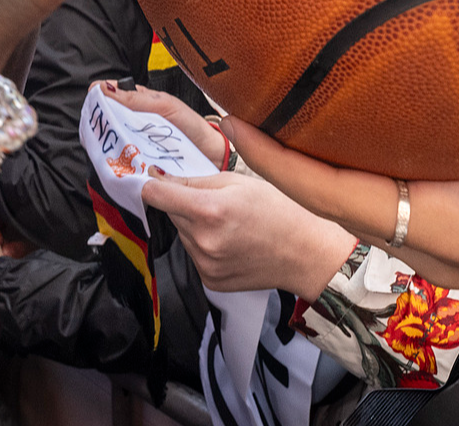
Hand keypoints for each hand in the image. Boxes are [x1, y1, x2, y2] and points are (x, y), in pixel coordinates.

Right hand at [97, 82, 228, 166]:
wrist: (213, 157)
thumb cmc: (192, 127)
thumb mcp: (166, 106)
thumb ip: (138, 98)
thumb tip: (108, 89)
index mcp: (140, 106)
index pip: (113, 97)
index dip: (100, 96)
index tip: (93, 94)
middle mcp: (135, 127)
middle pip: (108, 123)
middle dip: (99, 123)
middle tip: (94, 122)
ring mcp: (136, 148)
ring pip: (111, 145)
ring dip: (105, 144)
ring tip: (102, 141)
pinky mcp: (139, 168)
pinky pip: (122, 165)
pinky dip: (116, 164)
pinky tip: (115, 161)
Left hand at [142, 169, 356, 300]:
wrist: (304, 253)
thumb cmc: (277, 211)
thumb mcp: (238, 181)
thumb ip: (194, 180)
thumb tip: (158, 178)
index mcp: (209, 210)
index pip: (155, 195)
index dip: (154, 184)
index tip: (156, 180)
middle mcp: (203, 241)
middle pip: (171, 214)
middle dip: (184, 204)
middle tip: (215, 202)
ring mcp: (205, 265)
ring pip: (183, 234)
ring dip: (195, 226)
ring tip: (228, 224)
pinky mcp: (210, 281)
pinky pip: (194, 255)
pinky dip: (205, 246)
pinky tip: (230, 243)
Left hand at [227, 31, 458, 328]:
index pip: (342, 195)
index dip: (279, 158)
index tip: (228, 111)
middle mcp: (443, 236)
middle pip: (328, 192)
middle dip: (274, 144)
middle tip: (224, 71)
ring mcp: (454, 230)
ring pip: (357, 186)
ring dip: (311, 142)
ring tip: (268, 73)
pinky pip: (392, 178)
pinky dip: (359, 142)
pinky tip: (355, 91)